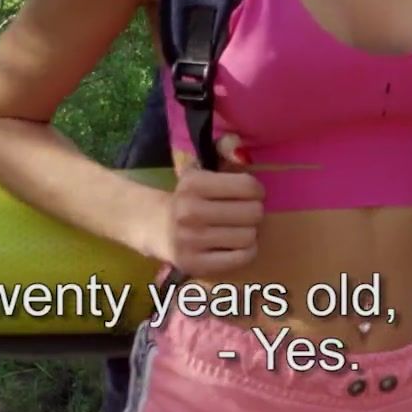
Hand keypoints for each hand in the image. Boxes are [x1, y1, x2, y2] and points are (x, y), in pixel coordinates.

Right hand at [160, 134, 262, 275]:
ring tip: (237, 228)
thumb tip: (239, 146)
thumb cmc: (189, 196)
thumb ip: (224, 150)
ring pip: (249, 237)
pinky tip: (235, 244)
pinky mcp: (195, 265)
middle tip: (245, 212)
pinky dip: (245, 251)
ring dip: (249, 232)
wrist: (155, 226)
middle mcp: (189, 212)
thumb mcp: (201, 168)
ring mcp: (191, 241)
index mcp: (193, 183)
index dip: (256, 190)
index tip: (249, 193)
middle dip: (254, 212)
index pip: (248, 187)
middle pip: (253, 213)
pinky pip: (242, 258)